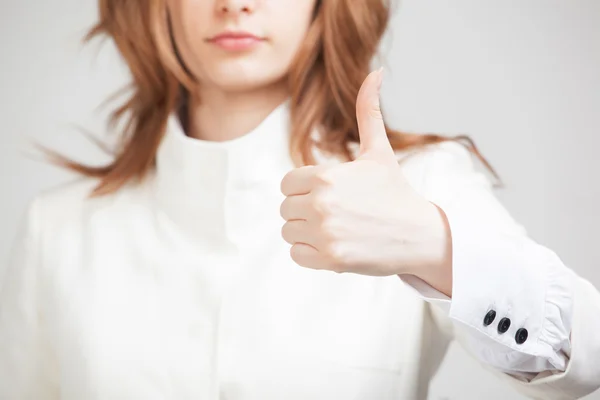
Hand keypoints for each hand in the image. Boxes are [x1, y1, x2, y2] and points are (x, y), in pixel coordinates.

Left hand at [279, 69, 451, 278]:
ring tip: (337, 229)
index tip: (328, 194)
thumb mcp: (379, 151)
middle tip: (336, 214)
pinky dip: (311, 253)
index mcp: (325, 176)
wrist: (420, 235)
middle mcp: (321, 204)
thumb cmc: (395, 192)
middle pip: (286, 208)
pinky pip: (296, 254)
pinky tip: (336, 245)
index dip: (304, 189)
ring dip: (307, 232)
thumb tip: (374, 72)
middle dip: (305, 211)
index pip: (286, 184)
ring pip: (289, 231)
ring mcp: (325, 233)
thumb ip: (368, 112)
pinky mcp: (329, 259)